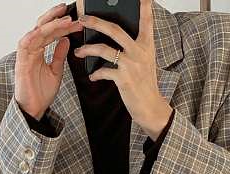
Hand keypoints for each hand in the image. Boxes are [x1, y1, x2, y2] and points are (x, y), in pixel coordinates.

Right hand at [15, 2, 83, 119]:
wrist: (34, 109)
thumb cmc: (41, 92)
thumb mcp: (56, 71)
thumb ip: (60, 55)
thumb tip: (66, 40)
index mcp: (39, 50)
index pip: (51, 32)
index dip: (63, 25)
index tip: (76, 21)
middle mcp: (32, 49)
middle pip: (42, 26)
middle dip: (55, 17)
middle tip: (68, 10)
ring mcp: (26, 54)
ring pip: (36, 32)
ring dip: (49, 24)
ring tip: (63, 20)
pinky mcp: (21, 61)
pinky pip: (25, 44)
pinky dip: (34, 35)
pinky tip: (43, 30)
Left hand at [73, 0, 172, 139]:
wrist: (151, 108)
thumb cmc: (145, 84)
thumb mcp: (145, 62)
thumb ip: (134, 48)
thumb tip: (114, 37)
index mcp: (146, 45)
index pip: (146, 21)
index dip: (145, 6)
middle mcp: (139, 51)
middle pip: (114, 29)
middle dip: (95, 22)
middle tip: (82, 19)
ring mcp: (132, 65)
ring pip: (104, 49)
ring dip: (88, 49)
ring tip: (79, 52)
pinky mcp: (124, 79)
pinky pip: (104, 71)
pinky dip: (96, 73)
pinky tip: (92, 76)